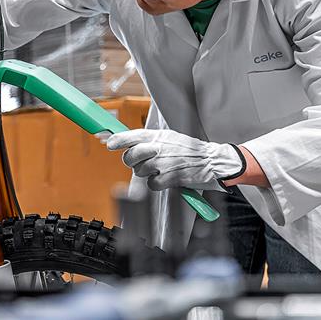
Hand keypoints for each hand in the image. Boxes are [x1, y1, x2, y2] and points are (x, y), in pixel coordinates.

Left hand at [105, 129, 245, 190]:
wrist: (211, 160)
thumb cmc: (187, 149)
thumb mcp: (168, 137)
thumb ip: (148, 139)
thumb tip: (125, 142)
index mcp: (158, 136)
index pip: (131, 136)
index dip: (117, 140)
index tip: (109, 143)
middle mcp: (159, 147)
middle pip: (130, 156)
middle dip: (131, 161)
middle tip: (140, 162)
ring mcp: (164, 163)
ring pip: (140, 171)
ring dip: (146, 173)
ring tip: (160, 168)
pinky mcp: (171, 177)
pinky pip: (152, 184)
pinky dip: (157, 184)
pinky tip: (165, 178)